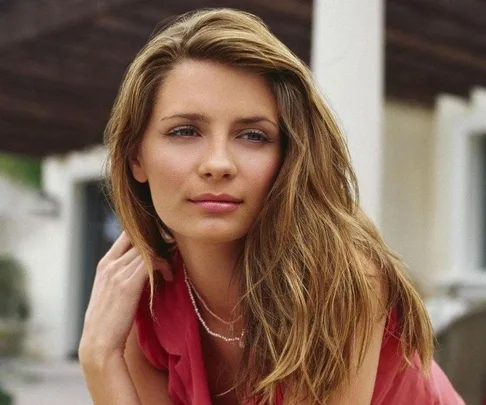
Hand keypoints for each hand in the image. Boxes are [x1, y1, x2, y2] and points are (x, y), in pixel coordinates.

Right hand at [78, 231, 171, 364]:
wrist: (99, 344)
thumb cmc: (109, 321)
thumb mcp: (111, 292)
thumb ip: (123, 276)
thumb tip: (145, 269)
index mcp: (104, 264)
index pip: (126, 235)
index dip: (147, 235)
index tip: (162, 245)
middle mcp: (109, 264)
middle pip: (139, 237)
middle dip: (159, 242)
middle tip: (173, 252)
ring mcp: (117, 272)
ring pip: (147, 248)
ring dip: (164, 255)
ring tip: (172, 267)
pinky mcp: (128, 284)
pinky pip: (151, 261)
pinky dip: (165, 265)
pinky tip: (170, 277)